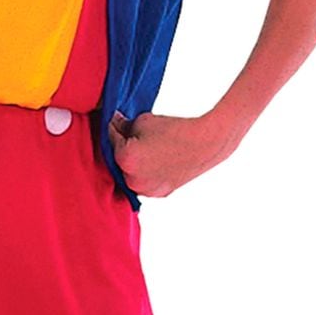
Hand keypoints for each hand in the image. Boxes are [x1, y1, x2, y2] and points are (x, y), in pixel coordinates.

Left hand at [107, 108, 241, 197]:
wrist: (204, 144)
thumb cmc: (174, 130)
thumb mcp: (143, 121)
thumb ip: (124, 125)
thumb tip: (116, 124)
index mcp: (125, 159)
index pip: (111, 139)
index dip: (114, 127)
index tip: (116, 120)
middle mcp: (132, 180)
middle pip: (119, 160)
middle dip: (122, 147)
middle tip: (129, 133)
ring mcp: (146, 190)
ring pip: (130, 175)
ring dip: (132, 163)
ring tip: (144, 147)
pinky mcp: (159, 194)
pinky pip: (144, 182)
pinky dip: (144, 172)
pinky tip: (153, 159)